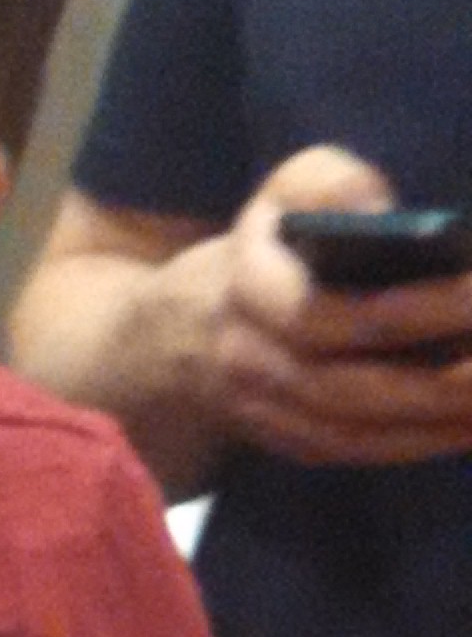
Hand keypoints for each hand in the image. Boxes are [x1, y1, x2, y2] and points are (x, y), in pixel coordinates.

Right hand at [203, 146, 471, 468]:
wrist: (193, 328)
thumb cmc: (275, 243)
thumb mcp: (290, 189)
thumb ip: (330, 184)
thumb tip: (378, 210)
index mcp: (249, 285)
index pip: (322, 314)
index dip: (406, 313)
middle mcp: (245, 356)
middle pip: (343, 385)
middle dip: (433, 381)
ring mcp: (261, 408)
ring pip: (350, 430)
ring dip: (431, 423)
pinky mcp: (285, 439)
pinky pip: (352, 452)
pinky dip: (417, 445)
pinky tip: (469, 428)